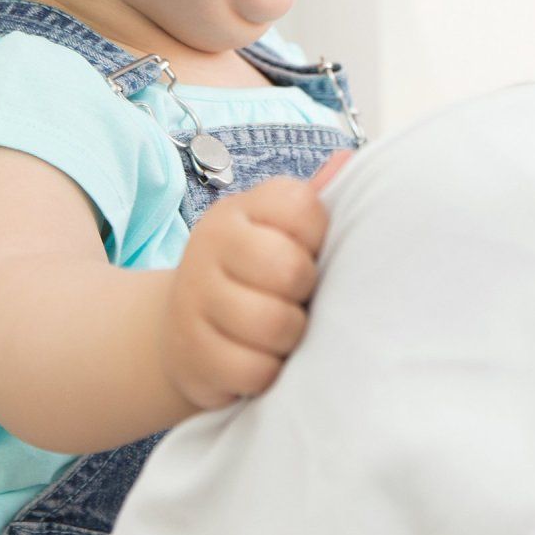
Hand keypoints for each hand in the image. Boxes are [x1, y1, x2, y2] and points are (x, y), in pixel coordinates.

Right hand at [160, 151, 352, 408]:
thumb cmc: (256, 277)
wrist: (185, 330)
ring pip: (272, 324)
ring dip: (289, 339)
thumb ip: (316, 201)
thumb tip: (349, 160)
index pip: (303, 208)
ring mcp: (195, 299)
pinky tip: (259, 360)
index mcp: (241, 208)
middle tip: (295, 300)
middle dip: (304, 293)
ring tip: (281, 333)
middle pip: (289, 269)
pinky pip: (253, 370)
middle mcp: (210, 243)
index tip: (307, 252)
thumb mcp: (281, 234)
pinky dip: (266, 374)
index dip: (317, 238)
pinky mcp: (191, 354)